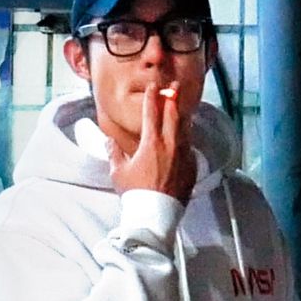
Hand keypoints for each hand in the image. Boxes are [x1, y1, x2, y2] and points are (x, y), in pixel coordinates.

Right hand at [109, 81, 195, 203]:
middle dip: (173, 98)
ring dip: (182, 116)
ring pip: (185, 129)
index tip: (153, 87)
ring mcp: (183, 155)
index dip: (152, 97)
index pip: (151, 113)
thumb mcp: (118, 172)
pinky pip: (190, 146)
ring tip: (182, 107)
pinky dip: (186, 137)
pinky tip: (185, 136)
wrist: (155, 213)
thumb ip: (114, 153)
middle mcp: (170, 145)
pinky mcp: (191, 166)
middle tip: (174, 87)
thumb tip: (109, 141)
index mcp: (151, 143)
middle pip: (173, 115)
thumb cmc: (135, 193)